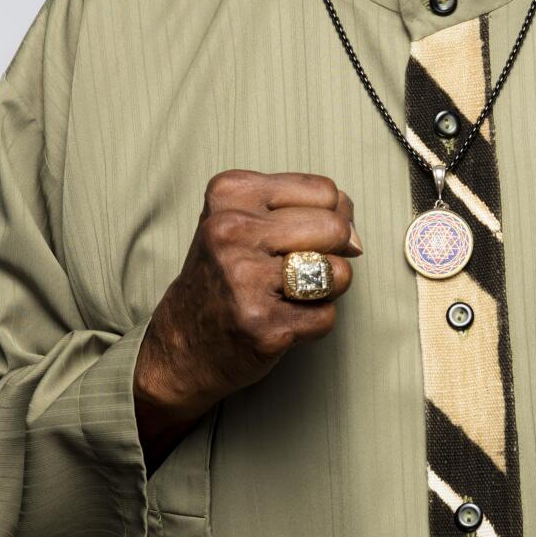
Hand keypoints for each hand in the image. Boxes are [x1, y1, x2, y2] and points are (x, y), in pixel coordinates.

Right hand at [133, 170, 361, 461]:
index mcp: (230, 193)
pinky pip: (326, 316)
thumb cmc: (226, 275)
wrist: (180, 345)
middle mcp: (231, 231)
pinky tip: (281, 321)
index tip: (298, 238)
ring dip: (326, 290)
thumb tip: (354, 234)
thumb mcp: (248, 220)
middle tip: (298, 270)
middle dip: (332, 253)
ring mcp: (244, 279)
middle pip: (336, 229)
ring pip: (337, 272)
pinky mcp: (261, 324)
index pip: (326, 191)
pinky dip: (314, 323)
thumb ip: (306, 208)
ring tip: (289, 295)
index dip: (327, 217)